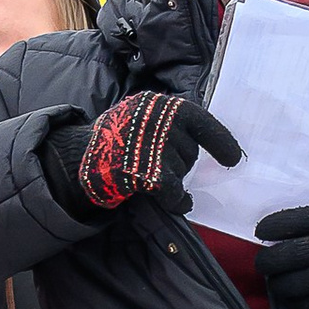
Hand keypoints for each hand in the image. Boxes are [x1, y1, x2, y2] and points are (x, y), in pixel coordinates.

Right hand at [42, 92, 242, 220]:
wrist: (75, 161)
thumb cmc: (107, 141)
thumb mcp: (137, 117)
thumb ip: (164, 123)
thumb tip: (199, 141)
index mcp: (159, 105)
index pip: (200, 121)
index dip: (219, 140)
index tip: (233, 159)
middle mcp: (161, 122)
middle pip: (190, 150)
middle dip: (180, 162)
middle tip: (153, 165)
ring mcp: (156, 148)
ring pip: (182, 170)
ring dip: (173, 179)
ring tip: (148, 178)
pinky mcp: (151, 174)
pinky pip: (175, 192)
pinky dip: (178, 201)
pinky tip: (179, 203)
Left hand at [256, 203, 308, 308]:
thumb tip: (297, 231)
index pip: (285, 223)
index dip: (269, 229)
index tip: (263, 232)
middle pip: (278, 258)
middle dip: (267, 261)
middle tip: (266, 261)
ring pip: (286, 285)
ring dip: (278, 284)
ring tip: (280, 281)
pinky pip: (303, 305)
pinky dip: (296, 302)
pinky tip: (297, 297)